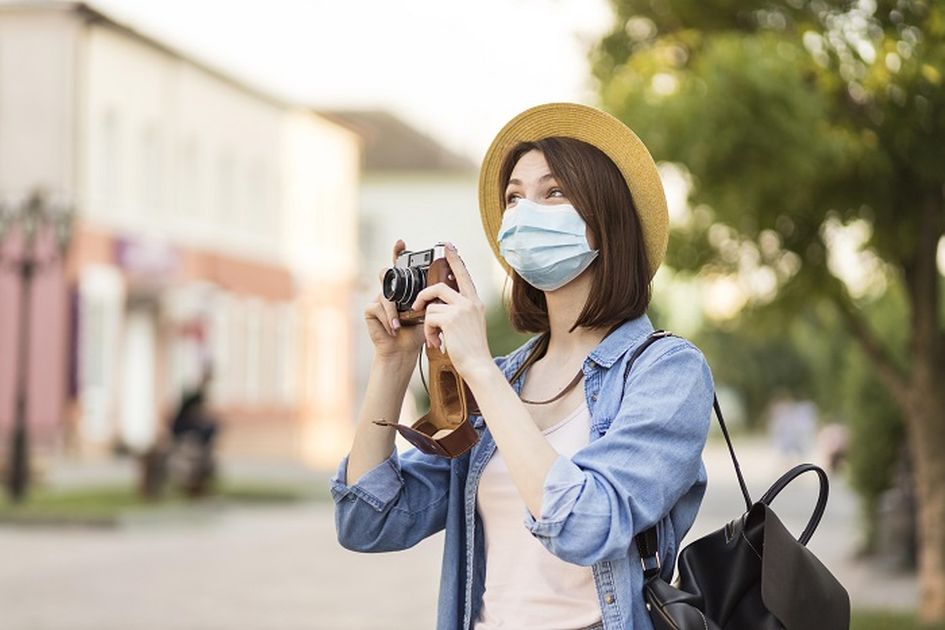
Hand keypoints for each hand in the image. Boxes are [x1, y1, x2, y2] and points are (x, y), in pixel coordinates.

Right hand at [363, 239, 424, 360]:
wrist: (405, 350)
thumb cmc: (418, 331)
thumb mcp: (429, 310)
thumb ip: (433, 296)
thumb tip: (447, 281)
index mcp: (404, 289)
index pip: (400, 267)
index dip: (398, 253)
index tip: (401, 242)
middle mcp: (390, 291)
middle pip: (386, 274)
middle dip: (389, 274)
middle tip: (392, 273)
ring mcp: (378, 300)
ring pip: (385, 294)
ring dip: (394, 310)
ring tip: (401, 323)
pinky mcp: (370, 311)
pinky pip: (377, 307)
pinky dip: (388, 318)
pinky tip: (394, 329)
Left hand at [410, 242, 491, 377]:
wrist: (478, 365)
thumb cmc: (472, 350)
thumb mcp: (470, 325)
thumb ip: (460, 312)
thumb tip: (439, 307)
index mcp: (475, 302)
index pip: (464, 275)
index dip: (454, 260)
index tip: (447, 246)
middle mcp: (470, 302)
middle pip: (440, 287)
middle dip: (424, 296)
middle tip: (418, 306)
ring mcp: (461, 309)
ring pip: (432, 305)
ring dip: (428, 322)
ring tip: (434, 336)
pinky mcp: (451, 319)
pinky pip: (430, 318)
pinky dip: (429, 332)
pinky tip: (436, 342)